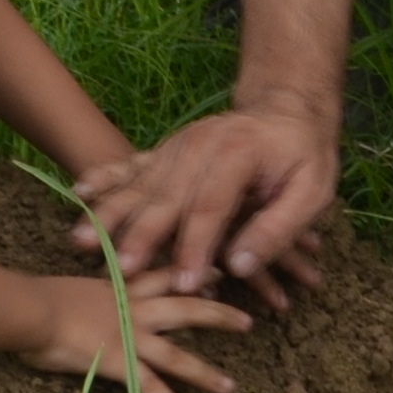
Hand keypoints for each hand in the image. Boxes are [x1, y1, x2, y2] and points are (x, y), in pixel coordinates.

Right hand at [21, 270, 257, 392]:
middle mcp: (133, 309)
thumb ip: (85, 296)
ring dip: (205, 373)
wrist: (30, 309)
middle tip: (247, 321)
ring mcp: (130, 337)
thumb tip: (78, 301)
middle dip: (219, 315)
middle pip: (186, 308)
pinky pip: (149, 389)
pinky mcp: (119, 363)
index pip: (163, 276)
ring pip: (177, 356)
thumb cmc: (36, 299)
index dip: (191, 275)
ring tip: (231, 388)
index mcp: (120, 289)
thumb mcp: (69, 289)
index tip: (216, 276)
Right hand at [75, 97, 340, 307]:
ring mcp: (179, 145)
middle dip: (142, 236)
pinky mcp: (167, 149)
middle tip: (122, 271)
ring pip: (140, 183)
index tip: (182, 284)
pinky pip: (131, 163)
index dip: (196, 247)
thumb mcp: (313, 192)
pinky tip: (80, 190)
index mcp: (238, 154)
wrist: (286, 108)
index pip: (211, 207)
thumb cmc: (304, 157)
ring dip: (110, 212)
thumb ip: (278, 229)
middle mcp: (200, 146)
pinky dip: (105, 176)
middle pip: (166, 196)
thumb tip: (239, 267)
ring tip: (83, 240)